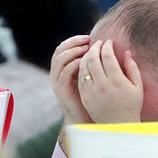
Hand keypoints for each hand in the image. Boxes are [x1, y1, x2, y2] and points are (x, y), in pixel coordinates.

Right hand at [49, 36, 93, 155]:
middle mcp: (57, 74)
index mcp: (63, 70)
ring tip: (87, 49)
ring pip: (59, 60)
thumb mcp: (91, 78)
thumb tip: (100, 48)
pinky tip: (85, 62)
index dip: (74, 41)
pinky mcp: (61, 90)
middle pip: (59, 51)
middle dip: (73, 43)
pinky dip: (73, 64)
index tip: (89, 37)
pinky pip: (64, 72)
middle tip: (87, 40)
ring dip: (73, 51)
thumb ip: (91, 64)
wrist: (86, 120)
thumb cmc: (93, 99)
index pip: (63, 48)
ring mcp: (57, 82)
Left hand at [78, 39, 142, 122]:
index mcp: (117, 81)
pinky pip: (80, 77)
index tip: (108, 41)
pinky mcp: (85, 96)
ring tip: (91, 52)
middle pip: (93, 58)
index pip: (107, 56)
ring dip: (86, 56)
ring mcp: (92, 91)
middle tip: (98, 43)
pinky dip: (82, 68)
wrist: (118, 125)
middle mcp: (103, 85)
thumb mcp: (137, 86)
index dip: (107, 45)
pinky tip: (86, 64)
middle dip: (95, 47)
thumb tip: (126, 52)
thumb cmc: (131, 104)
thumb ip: (132, 68)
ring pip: (84, 67)